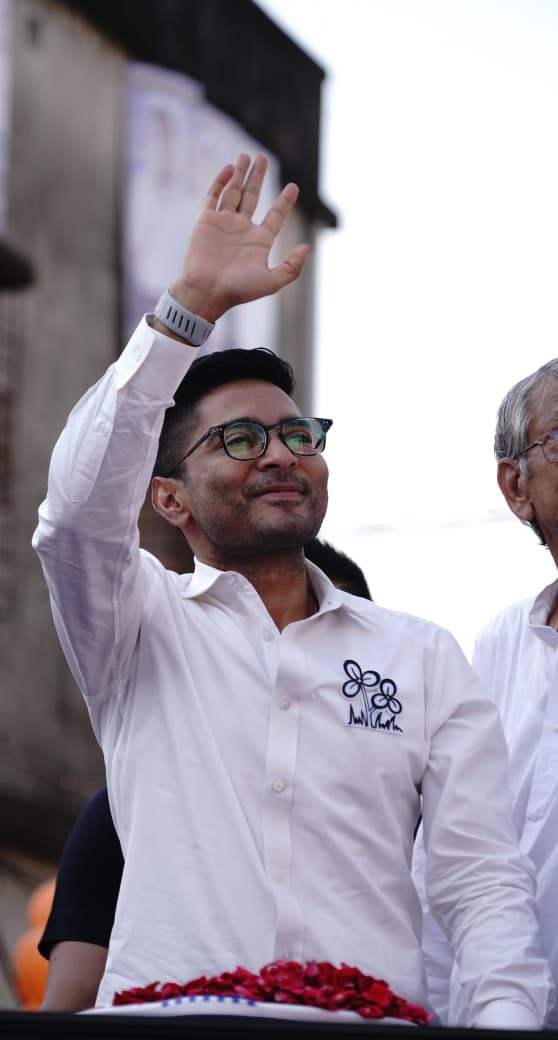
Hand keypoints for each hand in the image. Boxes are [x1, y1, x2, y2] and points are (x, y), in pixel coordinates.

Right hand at [169, 153, 310, 322]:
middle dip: (258, 177)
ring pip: (233, 192)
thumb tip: (308, 248)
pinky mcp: (206, 221)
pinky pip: (214, 196)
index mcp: (259, 241)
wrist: (207, 292)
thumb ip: (291, 266)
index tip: (293, 186)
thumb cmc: (238, 291)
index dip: (284, 201)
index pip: (275, 216)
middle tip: (262, 158)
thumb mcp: (271, 282)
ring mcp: (223, 223)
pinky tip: (229, 168)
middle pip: (252, 196)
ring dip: (240, 174)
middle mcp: (242, 229)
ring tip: (246, 156)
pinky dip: (221, 181)